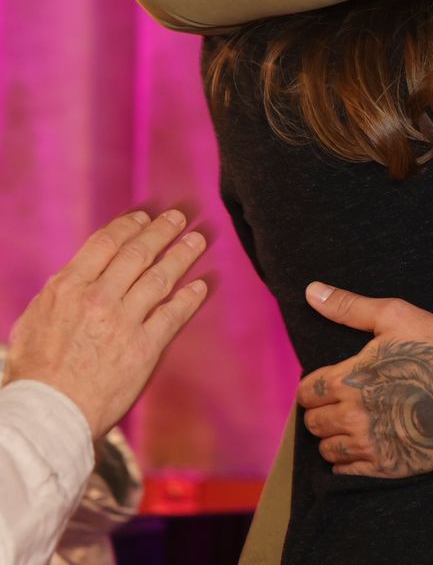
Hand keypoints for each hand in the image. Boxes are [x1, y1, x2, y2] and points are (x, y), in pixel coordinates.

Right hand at [3, 209, 208, 438]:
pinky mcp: (144, 347)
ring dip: (183, 255)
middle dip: (162, 231)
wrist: (48, 414)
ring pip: (161, 277)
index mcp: (69, 288)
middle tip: (178, 218)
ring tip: (197, 241)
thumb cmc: (35, 373)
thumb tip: (73, 275)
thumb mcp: (33, 321)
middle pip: (138, 253)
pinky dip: (190, 297)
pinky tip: (202, 285)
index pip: (106, 243)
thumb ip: (58, 294)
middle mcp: (99, 298)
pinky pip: (173, 314)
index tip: (145, 216)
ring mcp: (124, 322)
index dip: (130, 225)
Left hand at [297, 283, 432, 476]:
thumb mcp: (394, 316)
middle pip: (313, 422)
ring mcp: (368, 444)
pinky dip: (345, 462)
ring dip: (331, 437)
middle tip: (337, 403)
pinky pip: (346, 472)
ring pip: (327, 449)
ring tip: (347, 425)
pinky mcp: (385, 466)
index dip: (312, 387)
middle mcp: (351, 415)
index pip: (307, 391)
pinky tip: (357, 449)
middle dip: (321, 411)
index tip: (323, 384)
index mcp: (348, 379)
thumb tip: (312, 290)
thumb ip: (349, 306)